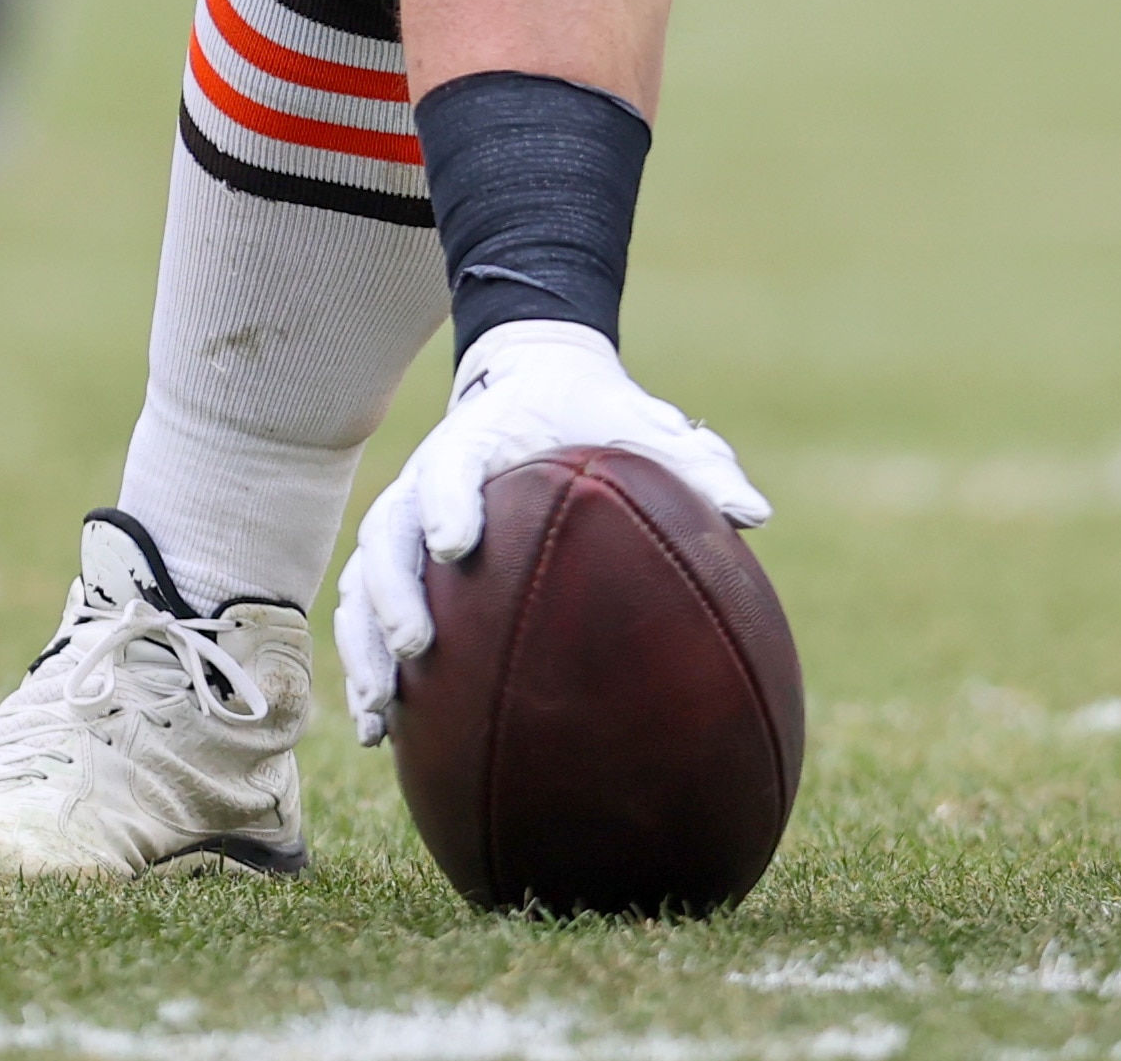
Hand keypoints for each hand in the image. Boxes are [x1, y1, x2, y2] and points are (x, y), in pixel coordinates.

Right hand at [332, 318, 769, 742]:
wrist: (533, 383)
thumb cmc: (592, 413)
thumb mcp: (643, 424)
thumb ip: (696, 462)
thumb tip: (757, 515)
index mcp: (479, 440)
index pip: (451, 466)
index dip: (449, 503)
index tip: (458, 546)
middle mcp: (425, 481)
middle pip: (388, 534)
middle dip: (395, 592)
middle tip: (419, 645)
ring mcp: (403, 522)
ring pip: (363, 583)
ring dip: (365, 648)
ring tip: (380, 714)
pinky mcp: (396, 561)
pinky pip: (364, 616)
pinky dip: (365, 670)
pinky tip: (377, 736)